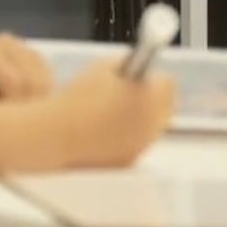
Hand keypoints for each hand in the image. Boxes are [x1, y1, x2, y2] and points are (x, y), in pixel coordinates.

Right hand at [35, 65, 177, 170]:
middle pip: (165, 108)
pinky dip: (125, 138)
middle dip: (151, 99)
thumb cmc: (78, 100)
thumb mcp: (102, 67)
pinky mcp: (128, 162)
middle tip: (128, 93)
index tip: (139, 75)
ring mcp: (142, 146)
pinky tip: (103, 131)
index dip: (151, 77)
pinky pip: (135, 145)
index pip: (168, 83)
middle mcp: (153, 125)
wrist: (58, 134)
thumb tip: (131, 68)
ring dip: (138, 118)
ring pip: (151, 128)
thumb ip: (123, 64)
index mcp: (151, 98)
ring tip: (110, 112)